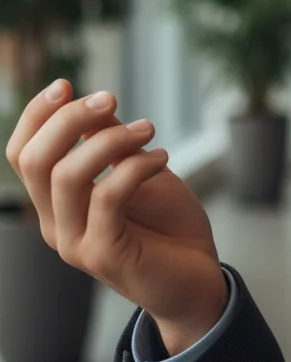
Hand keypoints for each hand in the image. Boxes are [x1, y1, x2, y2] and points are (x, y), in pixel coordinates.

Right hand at [5, 80, 228, 353]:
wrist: (197, 277)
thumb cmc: (167, 224)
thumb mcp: (138, 172)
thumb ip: (113, 145)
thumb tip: (98, 105)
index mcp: (56, 203)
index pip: (21, 155)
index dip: (36, 116)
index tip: (66, 84)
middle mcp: (55, 224)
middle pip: (35, 161)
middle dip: (69, 119)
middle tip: (112, 98)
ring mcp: (75, 243)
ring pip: (65, 177)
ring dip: (110, 140)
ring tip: (150, 129)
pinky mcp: (104, 256)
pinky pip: (108, 197)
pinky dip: (137, 166)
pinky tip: (163, 158)